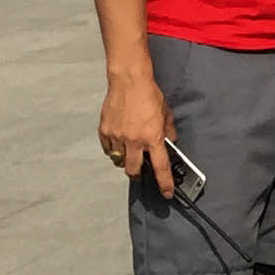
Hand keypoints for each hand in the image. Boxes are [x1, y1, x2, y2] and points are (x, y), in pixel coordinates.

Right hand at [99, 68, 175, 196]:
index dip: (164, 183)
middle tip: (140, 170)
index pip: (160, 167)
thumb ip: (168, 131)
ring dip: (125, 159)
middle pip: (133, 170)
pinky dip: (113, 148)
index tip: (166, 193)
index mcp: (152, 137)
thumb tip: (169, 142)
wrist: (129, 81)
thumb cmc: (149, 95)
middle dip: (137, 174)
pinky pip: (108, 149)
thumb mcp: (166, 113)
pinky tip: (119, 140)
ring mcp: (117, 137)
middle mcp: (134, 141)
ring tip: (129, 149)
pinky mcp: (105, 131)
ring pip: (119, 160)